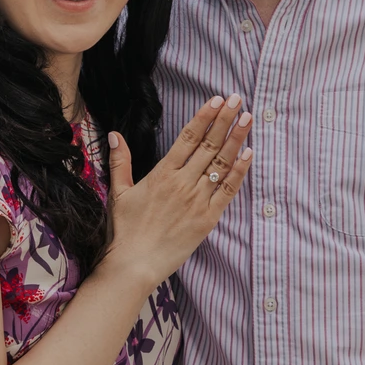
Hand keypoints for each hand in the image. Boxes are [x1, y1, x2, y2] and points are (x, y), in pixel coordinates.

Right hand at [103, 96, 252, 292]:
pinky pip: (228, 191)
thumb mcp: (118, 192)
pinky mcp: (207, 219)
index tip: (217, 100)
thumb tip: (115, 135)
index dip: (204, 117)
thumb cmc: (124, 230)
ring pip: (222, 164)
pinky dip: (240, 172)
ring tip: (248, 118)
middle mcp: (182, 183)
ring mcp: (197, 200)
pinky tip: (249, 154)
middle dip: (225, 120)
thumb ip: (120, 161)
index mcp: (162, 173)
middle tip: (239, 100)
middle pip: (209, 145)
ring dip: (236, 139)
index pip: (188, 137)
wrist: (134, 265)